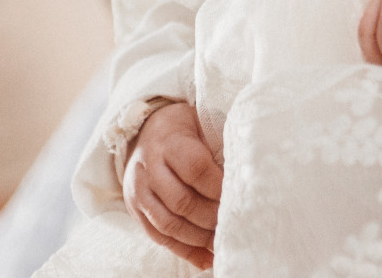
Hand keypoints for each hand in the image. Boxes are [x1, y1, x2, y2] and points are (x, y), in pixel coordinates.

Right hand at [122, 102, 222, 269]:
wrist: (145, 130)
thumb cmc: (183, 128)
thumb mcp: (199, 123)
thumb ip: (217, 145)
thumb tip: (246, 173)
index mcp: (168, 142)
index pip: (195, 169)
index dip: (218, 186)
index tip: (237, 195)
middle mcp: (148, 168)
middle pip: (181, 201)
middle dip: (211, 217)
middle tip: (234, 222)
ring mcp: (138, 191)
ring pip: (167, 224)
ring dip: (198, 238)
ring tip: (222, 242)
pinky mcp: (135, 209)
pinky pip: (158, 236)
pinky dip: (183, 250)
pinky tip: (205, 258)